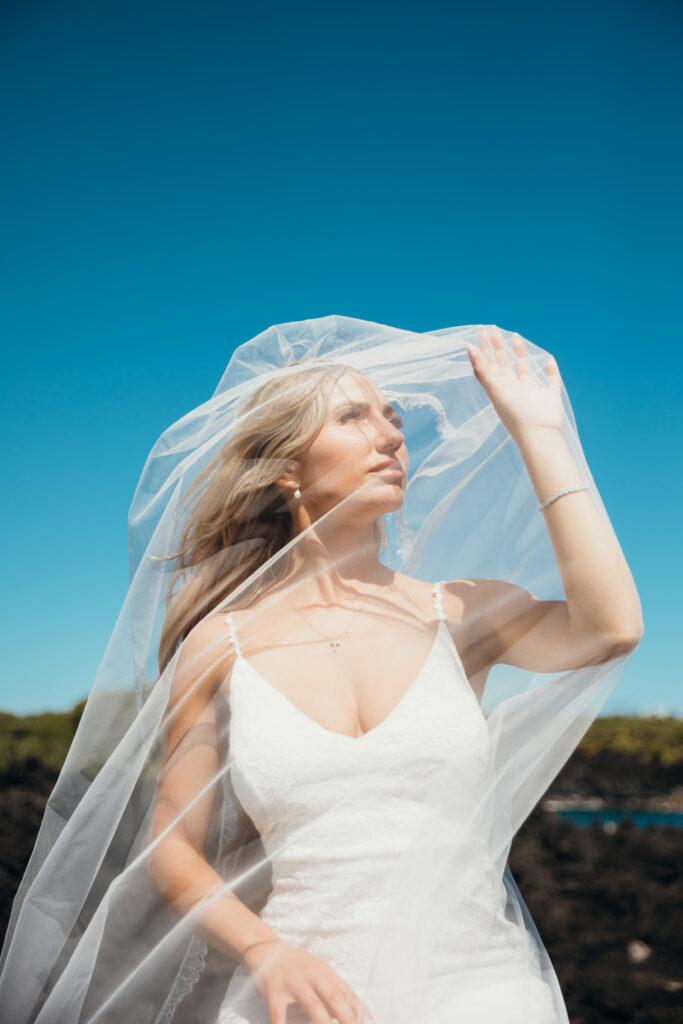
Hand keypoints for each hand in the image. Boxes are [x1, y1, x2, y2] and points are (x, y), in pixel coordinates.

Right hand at [243, 938, 374, 1023]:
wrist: (266, 949)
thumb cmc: (296, 964)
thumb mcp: (317, 971)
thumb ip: (333, 989)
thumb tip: (354, 1012)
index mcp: (324, 971)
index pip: (346, 991)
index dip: (358, 1009)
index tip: (371, 1022)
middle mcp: (311, 974)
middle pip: (333, 996)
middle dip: (347, 1017)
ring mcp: (292, 982)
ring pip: (311, 1004)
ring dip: (323, 1022)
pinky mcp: (274, 990)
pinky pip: (278, 1011)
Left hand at [466, 326, 563, 440]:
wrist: (538, 432)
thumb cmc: (514, 412)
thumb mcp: (494, 388)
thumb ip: (482, 368)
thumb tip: (469, 347)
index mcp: (499, 387)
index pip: (489, 363)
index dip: (484, 347)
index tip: (481, 329)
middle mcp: (513, 388)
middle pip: (503, 363)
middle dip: (498, 346)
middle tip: (494, 328)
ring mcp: (532, 392)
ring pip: (524, 368)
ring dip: (520, 353)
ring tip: (516, 336)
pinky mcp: (549, 395)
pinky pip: (551, 379)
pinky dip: (551, 370)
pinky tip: (549, 359)